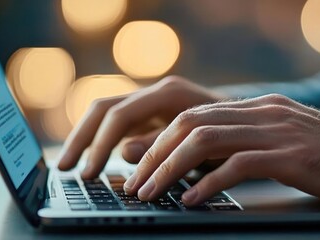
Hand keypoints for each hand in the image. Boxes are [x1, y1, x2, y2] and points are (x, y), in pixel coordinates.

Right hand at [57, 76, 225, 177]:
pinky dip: (103, 140)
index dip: (99, 145)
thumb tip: (125, 153)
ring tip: (73, 166)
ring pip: (107, 113)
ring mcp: (153, 102)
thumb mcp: (204, 146)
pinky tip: (94, 160)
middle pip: (104, 109)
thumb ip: (164, 146)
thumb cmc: (233, 135)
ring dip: (87, 139)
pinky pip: (120, 123)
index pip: (118, 115)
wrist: (253, 125)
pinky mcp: (153, 114)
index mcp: (168, 94)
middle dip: (82, 139)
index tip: (90, 173)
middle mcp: (157, 92)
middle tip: (66, 169)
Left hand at [124, 94, 319, 207]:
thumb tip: (213, 164)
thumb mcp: (293, 144)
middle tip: (135, 182)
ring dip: (170, 168)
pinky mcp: (293, 156)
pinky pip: (237, 165)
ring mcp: (279, 131)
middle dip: (154, 153)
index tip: (141, 166)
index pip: (196, 115)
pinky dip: (207, 183)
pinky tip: (192, 201)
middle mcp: (266, 112)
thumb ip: (255, 145)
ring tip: (151, 193)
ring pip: (206, 139)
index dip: (161, 140)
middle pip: (191, 123)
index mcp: (263, 108)